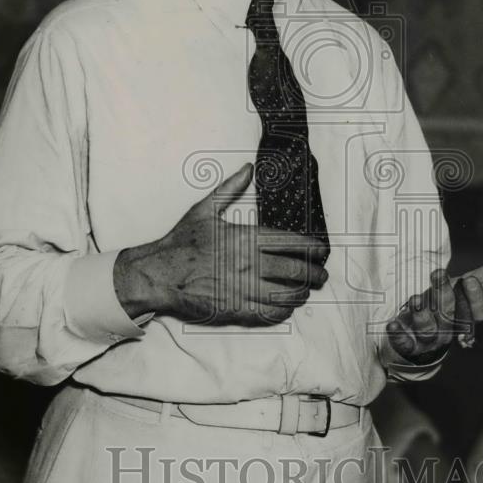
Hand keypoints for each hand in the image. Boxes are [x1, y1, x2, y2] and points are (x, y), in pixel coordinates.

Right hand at [113, 162, 328, 326]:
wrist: (160, 274)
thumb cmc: (182, 242)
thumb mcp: (204, 210)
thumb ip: (229, 189)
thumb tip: (247, 169)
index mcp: (245, 237)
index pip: (291, 243)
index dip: (312, 248)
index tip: (322, 251)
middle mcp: (248, 264)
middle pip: (295, 271)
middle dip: (315, 274)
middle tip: (322, 276)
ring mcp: (243, 289)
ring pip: (286, 295)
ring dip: (301, 293)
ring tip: (306, 290)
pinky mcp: (235, 309)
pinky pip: (268, 313)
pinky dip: (283, 310)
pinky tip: (286, 306)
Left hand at [386, 247, 482, 362]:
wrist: (419, 336)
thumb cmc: (446, 305)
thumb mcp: (466, 287)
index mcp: (465, 317)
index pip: (477, 314)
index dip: (475, 299)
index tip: (469, 279)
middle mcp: (449, 330)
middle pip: (450, 316)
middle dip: (444, 295)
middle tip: (436, 273)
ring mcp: (428, 339)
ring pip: (429, 330)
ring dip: (422, 315)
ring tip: (415, 298)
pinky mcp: (407, 345)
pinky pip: (404, 342)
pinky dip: (399, 334)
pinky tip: (393, 323)